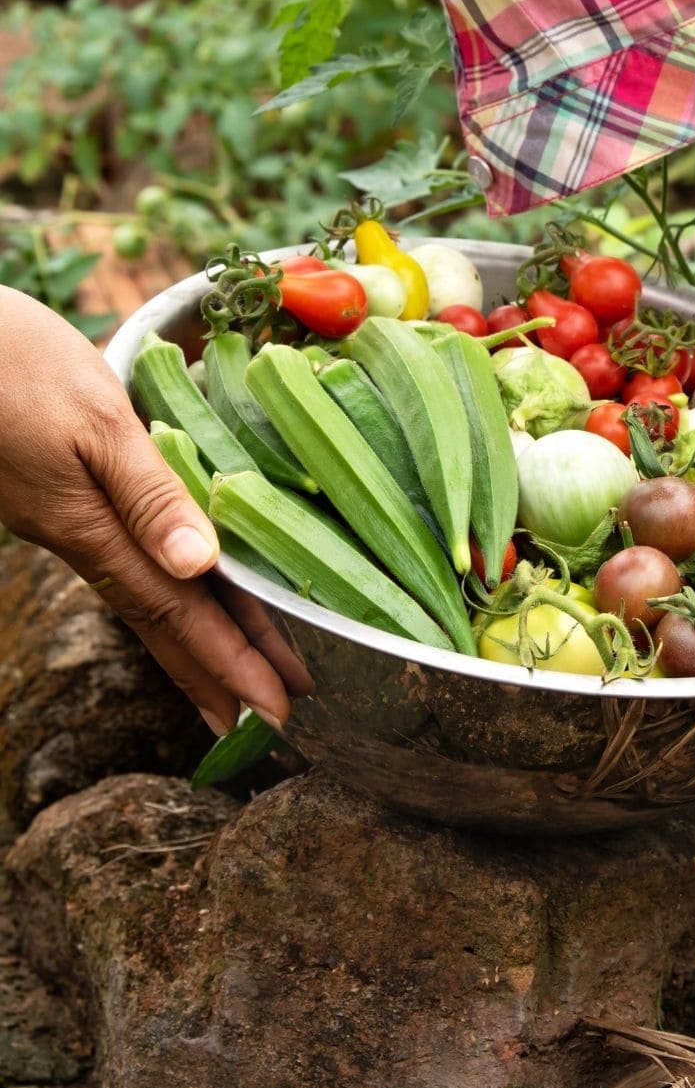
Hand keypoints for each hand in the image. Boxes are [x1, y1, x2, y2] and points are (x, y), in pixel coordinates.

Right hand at [0, 287, 312, 736]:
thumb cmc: (17, 362)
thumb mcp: (94, 418)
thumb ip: (148, 490)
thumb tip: (199, 564)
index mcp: (93, 527)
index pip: (177, 611)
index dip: (230, 662)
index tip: (276, 710)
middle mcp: (82, 536)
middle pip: (163, 621)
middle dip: (218, 674)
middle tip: (273, 724)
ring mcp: (69, 520)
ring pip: (148, 597)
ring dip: (196, 644)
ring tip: (239, 688)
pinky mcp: (63, 496)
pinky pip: (130, 563)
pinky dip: (169, 595)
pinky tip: (186, 599)